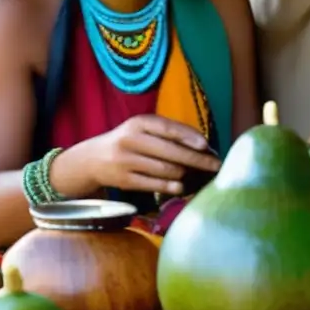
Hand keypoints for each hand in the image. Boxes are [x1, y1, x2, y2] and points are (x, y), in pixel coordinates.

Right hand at [72, 114, 221, 196]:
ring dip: (186, 173)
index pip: (168, 128)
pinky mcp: (124, 180)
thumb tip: (204, 145)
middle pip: (170, 152)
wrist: (93, 159)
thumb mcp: (144, 129)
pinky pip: (153, 184)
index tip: (207, 146)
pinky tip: (182, 186)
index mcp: (139, 123)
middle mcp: (131, 140)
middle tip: (216, 166)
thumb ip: (170, 133)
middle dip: (197, 160)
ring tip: (200, 175)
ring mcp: (126, 161)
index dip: (189, 137)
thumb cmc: (130, 141)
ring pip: (165, 169)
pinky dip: (171, 186)